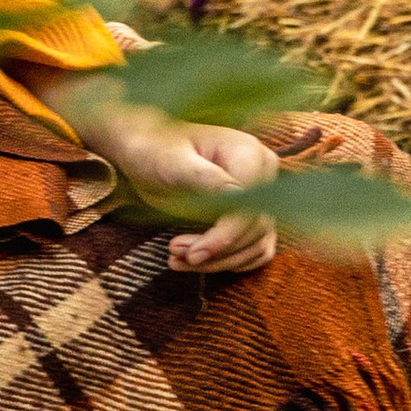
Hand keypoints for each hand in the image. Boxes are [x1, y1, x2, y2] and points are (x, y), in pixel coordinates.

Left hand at [53, 86, 279, 276]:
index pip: (249, 208)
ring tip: (177, 257)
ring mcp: (260, 195)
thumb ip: (206, 178)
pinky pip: (254, 249)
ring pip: (255, 244)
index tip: (191, 254)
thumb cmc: (155, 150)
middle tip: (175, 254)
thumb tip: (239, 197)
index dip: (224, 237)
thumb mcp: (174, 161)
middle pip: (254, 230)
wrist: (146, 151)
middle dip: (216, 251)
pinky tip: (197, 260)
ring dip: (219, 261)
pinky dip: (228, 261)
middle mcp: (264, 174)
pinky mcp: (250, 215)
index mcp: (250, 154)